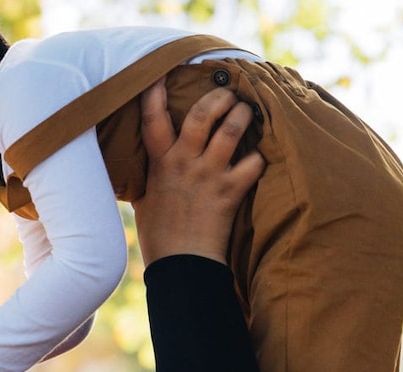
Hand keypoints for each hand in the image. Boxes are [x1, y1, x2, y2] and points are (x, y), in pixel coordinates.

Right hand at [133, 82, 264, 265]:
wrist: (181, 265)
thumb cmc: (159, 237)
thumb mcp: (144, 202)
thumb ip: (148, 178)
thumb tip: (142, 168)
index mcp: (160, 164)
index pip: (153, 121)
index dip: (153, 95)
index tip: (158, 76)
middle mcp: (184, 163)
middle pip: (201, 115)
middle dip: (217, 97)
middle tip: (227, 93)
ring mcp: (209, 176)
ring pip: (231, 131)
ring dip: (242, 116)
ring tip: (247, 112)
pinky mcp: (230, 192)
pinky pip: (253, 163)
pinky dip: (260, 157)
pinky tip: (260, 156)